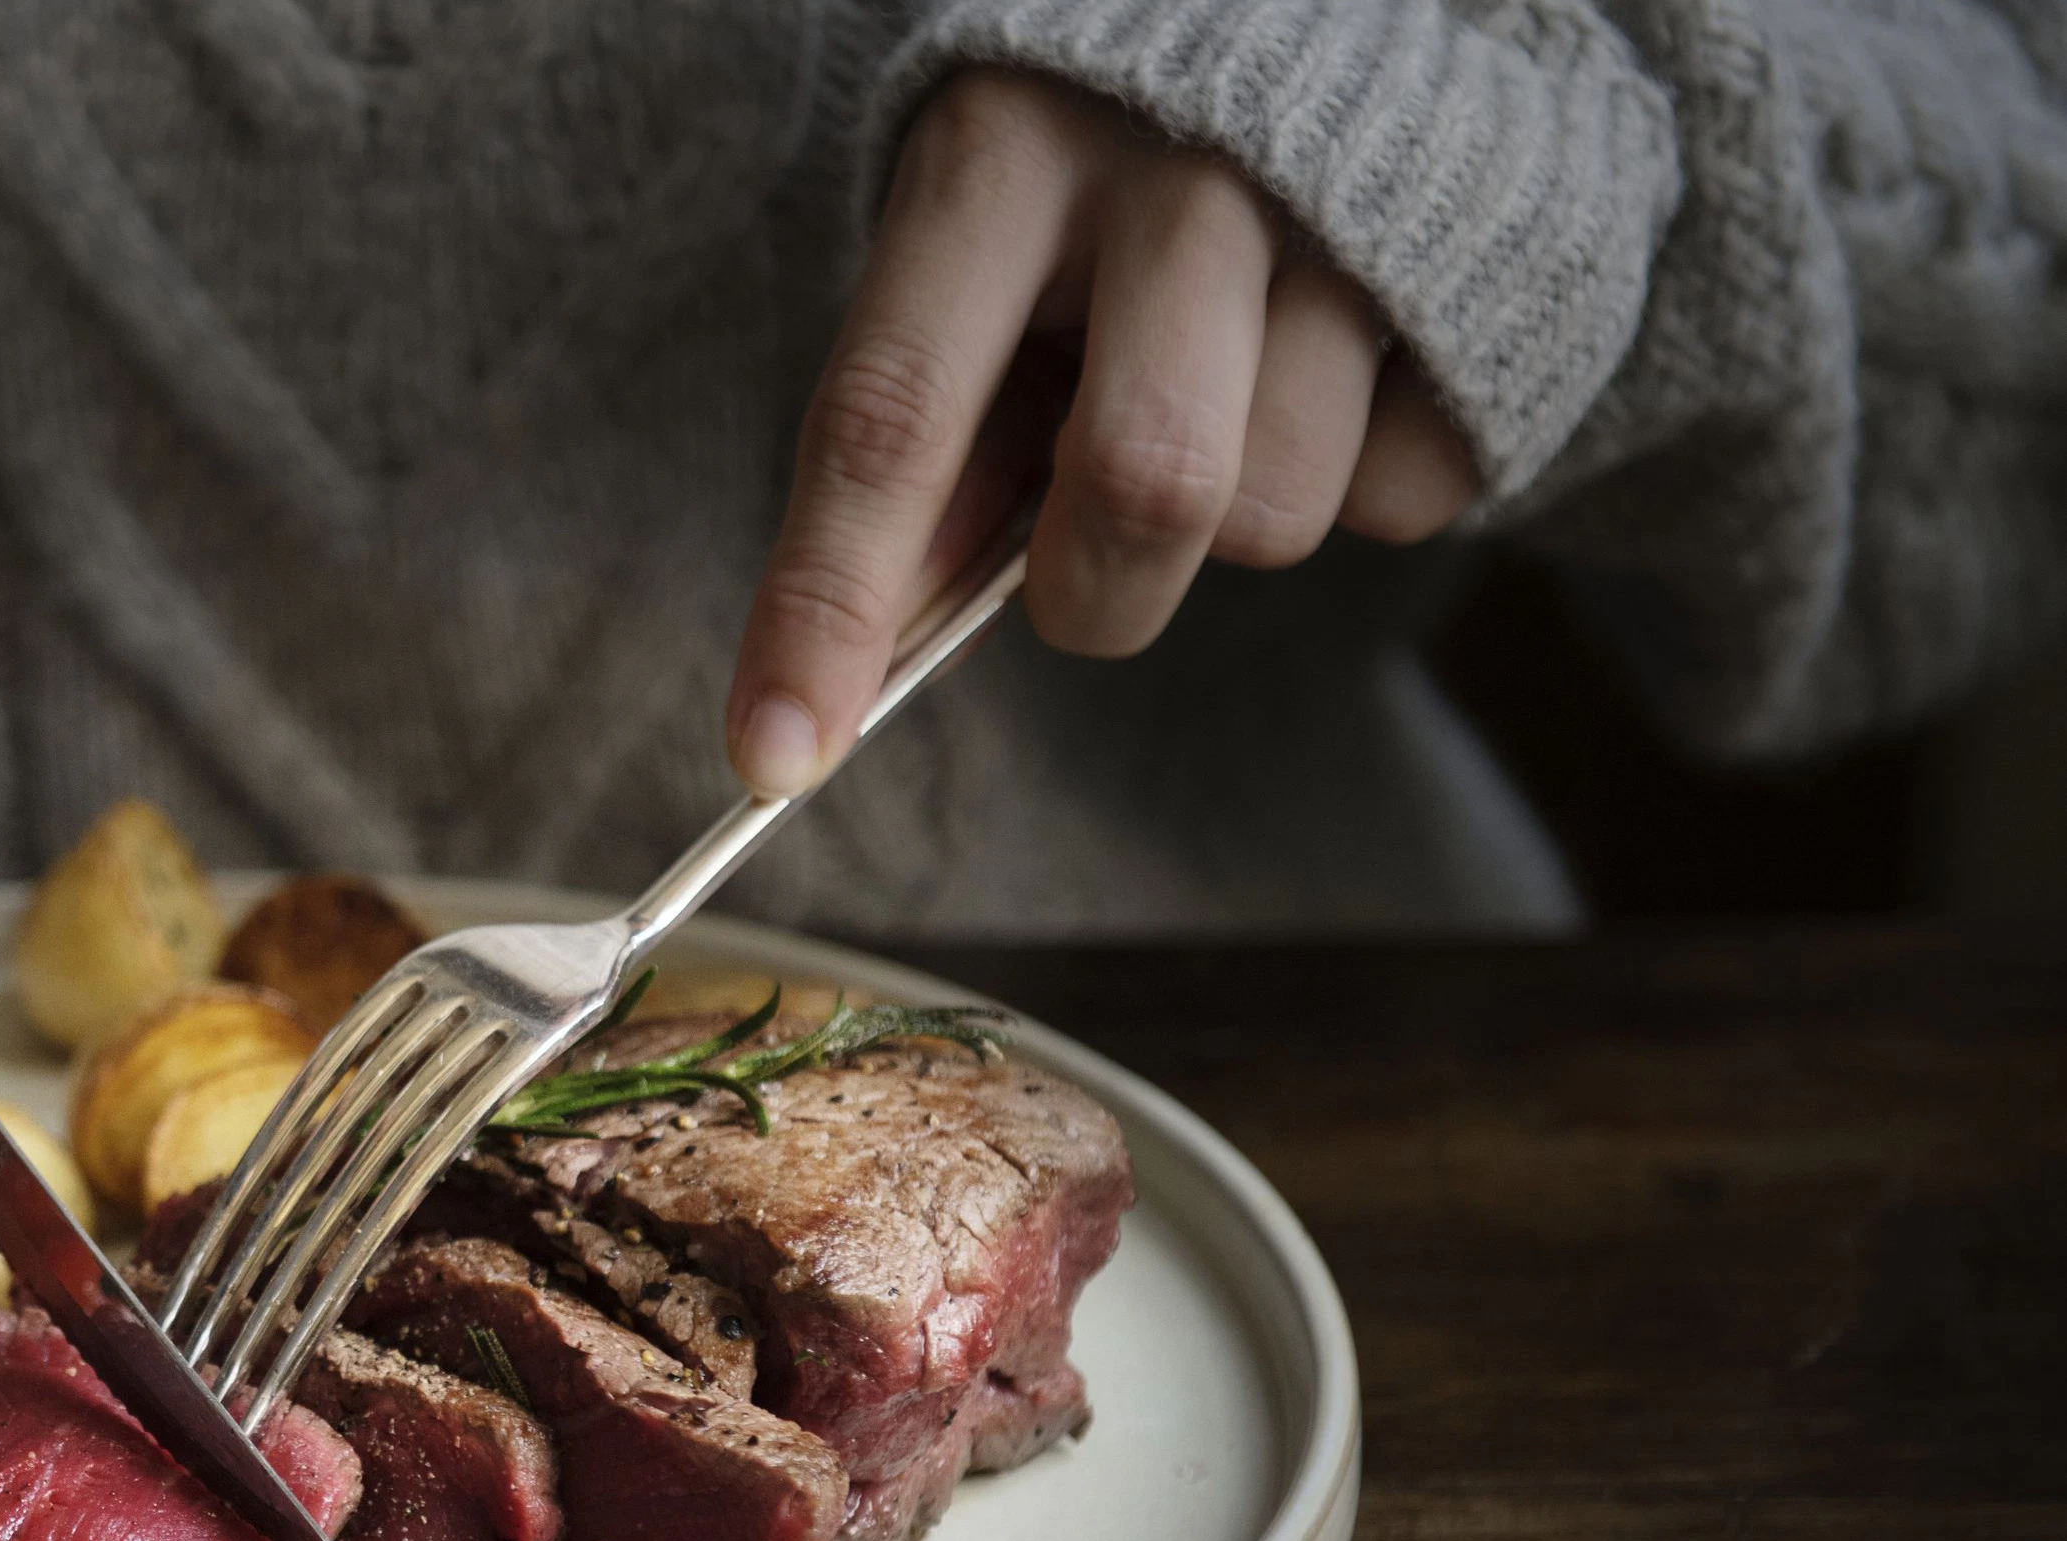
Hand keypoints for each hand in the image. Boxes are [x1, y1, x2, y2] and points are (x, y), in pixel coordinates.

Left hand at [726, 69, 1480, 794]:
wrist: (1324, 24)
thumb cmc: (1095, 180)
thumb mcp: (977, 255)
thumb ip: (933, 431)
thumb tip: (887, 635)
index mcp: (1004, 156)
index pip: (893, 416)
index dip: (827, 602)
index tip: (772, 756)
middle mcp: (1180, 170)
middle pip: (1143, 487)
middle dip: (1095, 593)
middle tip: (1075, 568)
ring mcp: (1346, 219)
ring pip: (1277, 514)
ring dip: (1227, 521)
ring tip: (1222, 392)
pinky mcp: (1479, 278)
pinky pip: (1401, 495)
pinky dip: (1351, 479)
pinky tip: (1328, 370)